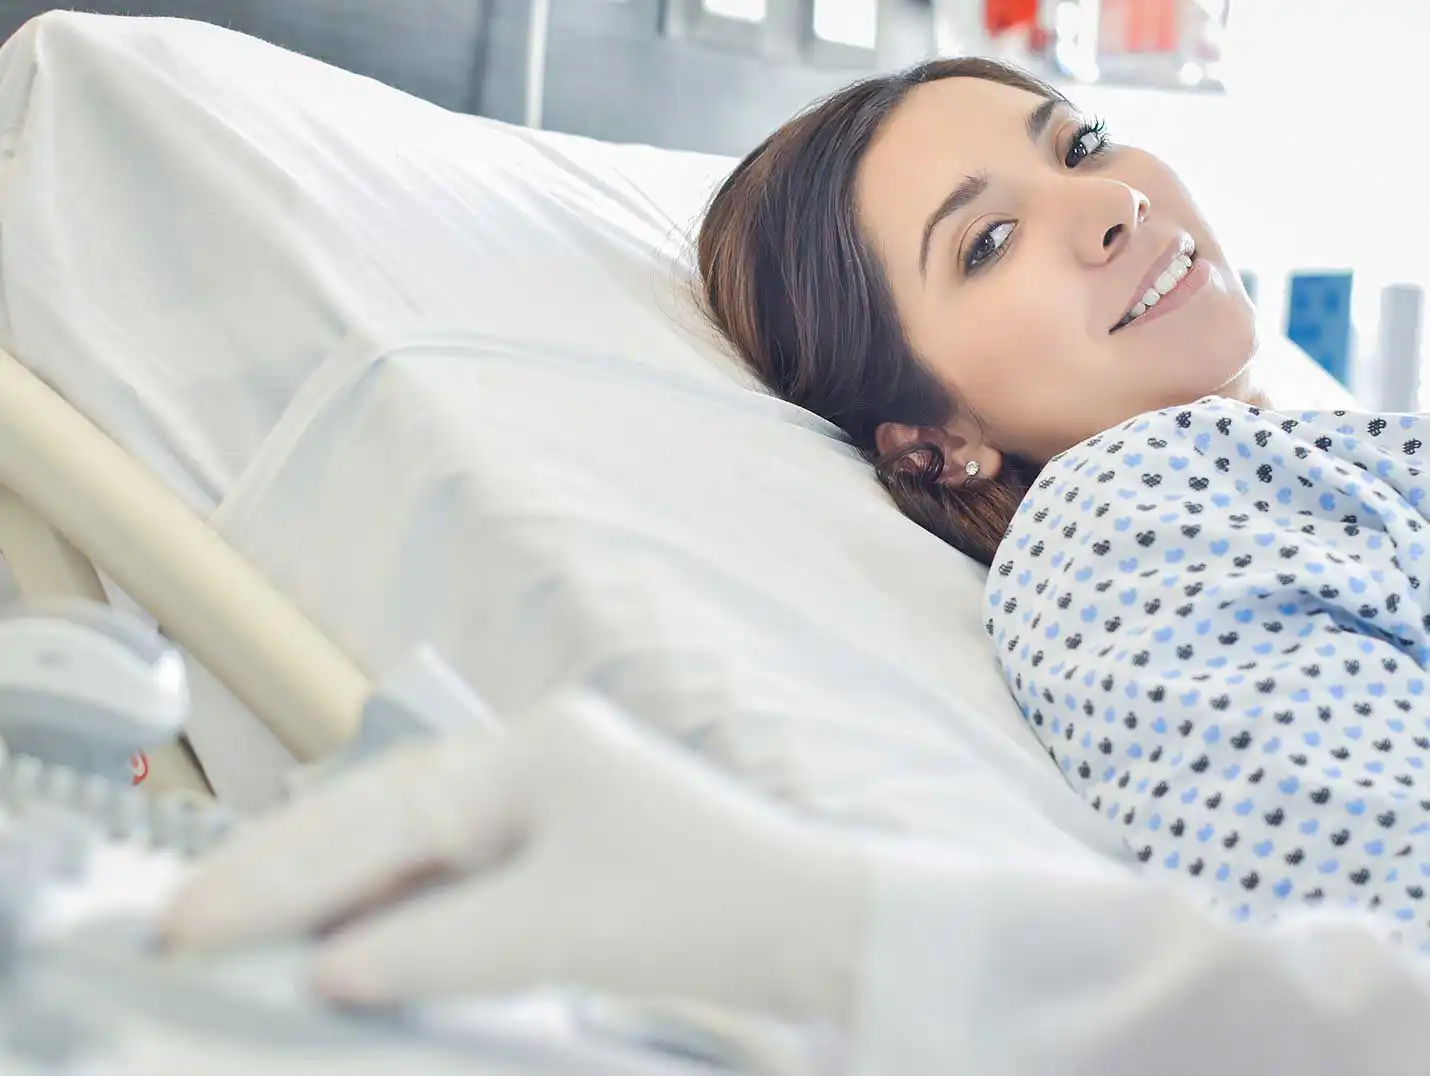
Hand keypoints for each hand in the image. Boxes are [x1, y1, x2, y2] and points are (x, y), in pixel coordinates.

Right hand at [161, 688, 866, 1023]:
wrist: (816, 925)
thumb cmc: (705, 910)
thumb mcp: (558, 932)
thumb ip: (431, 947)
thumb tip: (325, 970)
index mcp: (532, 750)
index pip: (383, 822)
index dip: (282, 878)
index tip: (189, 923)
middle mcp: (532, 754)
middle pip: (381, 813)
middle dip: (284, 871)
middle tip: (181, 921)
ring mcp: (547, 792)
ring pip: (408, 838)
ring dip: (330, 886)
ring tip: (236, 924)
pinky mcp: (561, 839)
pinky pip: (450, 867)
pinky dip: (391, 903)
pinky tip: (342, 932)